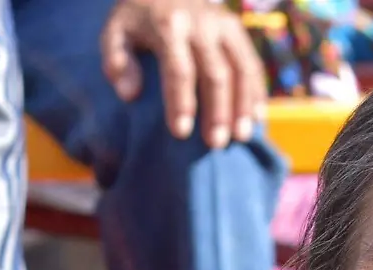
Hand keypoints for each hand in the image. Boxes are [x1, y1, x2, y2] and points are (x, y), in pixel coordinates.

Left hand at [101, 0, 267, 148]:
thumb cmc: (135, 21)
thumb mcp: (115, 33)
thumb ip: (116, 61)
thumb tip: (129, 94)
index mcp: (169, 25)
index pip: (178, 68)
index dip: (180, 102)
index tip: (180, 133)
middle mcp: (201, 22)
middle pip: (215, 72)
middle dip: (217, 110)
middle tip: (215, 144)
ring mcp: (223, 24)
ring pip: (241, 68)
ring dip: (243, 104)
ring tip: (240, 137)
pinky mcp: (237, 28)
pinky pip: (252, 62)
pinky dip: (257, 91)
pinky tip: (257, 119)